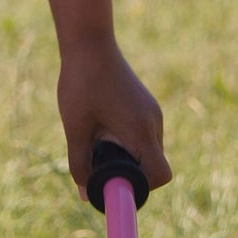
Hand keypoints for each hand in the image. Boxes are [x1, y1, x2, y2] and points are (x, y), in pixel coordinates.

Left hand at [56, 38, 170, 201]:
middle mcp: (154, 123)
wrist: (90, 42)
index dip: (140, 186)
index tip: (113, 181)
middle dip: (126, 169)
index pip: (160, 175)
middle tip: (97, 154)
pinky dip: (125, 138)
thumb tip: (87, 195)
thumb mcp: (76, 128)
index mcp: (141, 130)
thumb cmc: (82, 83)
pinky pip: (141, 133)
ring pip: (146, 149)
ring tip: (96, 133)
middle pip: (152, 165)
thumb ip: (81, 163)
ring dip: (124, 152)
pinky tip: (101, 122)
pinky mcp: (145, 104)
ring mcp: (152, 112)